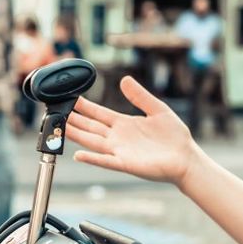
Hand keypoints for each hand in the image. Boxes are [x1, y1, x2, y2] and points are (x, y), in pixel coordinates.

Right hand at [66, 76, 202, 184]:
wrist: (186, 158)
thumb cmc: (174, 136)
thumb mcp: (157, 109)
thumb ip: (140, 96)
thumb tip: (124, 79)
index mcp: (124, 124)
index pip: (99, 113)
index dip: (84, 106)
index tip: (69, 98)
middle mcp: (118, 138)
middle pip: (90, 127)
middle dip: (74, 120)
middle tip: (56, 111)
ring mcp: (120, 151)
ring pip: (93, 142)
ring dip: (76, 136)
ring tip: (59, 127)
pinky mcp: (127, 164)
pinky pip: (106, 161)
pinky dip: (92, 158)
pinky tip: (79, 154)